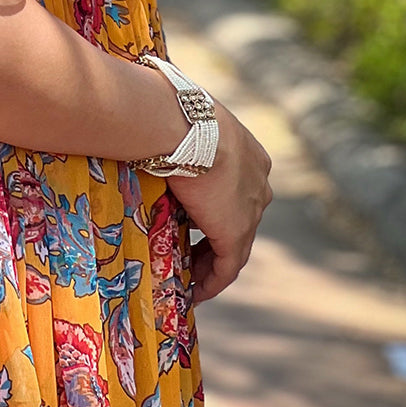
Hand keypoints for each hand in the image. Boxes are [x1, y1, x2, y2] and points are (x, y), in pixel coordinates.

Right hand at [165, 98, 272, 303]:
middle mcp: (259, 183)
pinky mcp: (236, 233)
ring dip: (210, 263)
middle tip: (189, 253)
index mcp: (250, 155)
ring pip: (234, 247)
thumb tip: (146, 127)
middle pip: (238, 219)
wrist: (185, 125)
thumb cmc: (175, 114)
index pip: (235, 190)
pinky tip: (193, 292)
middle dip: (214, 238)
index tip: (194, 220)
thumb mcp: (183, 124)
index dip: (215, 208)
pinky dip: (211, 282)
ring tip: (188, 276)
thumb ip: (177, 136)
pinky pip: (227, 268)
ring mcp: (252, 209)